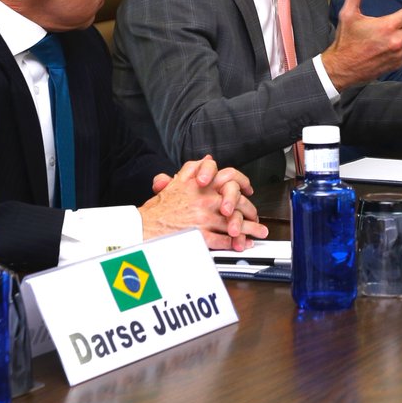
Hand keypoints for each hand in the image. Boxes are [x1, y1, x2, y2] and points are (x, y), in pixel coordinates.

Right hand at [142, 156, 265, 250]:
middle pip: (237, 200)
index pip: (228, 175)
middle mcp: (204, 198)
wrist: (143, 226)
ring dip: (250, 228)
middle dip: (250, 209)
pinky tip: (241, 244)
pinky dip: (235, 243)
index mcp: (199, 184)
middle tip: (255, 215)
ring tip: (259, 231)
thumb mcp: (175, 182)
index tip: (247, 189)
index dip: (242, 181)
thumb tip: (208, 158)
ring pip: (235, 220)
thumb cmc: (158, 208)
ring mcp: (203, 217)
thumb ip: (192, 169)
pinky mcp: (200, 235)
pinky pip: (224, 239)